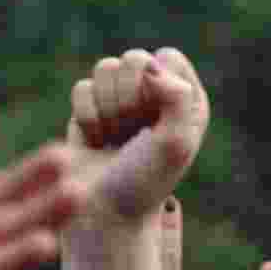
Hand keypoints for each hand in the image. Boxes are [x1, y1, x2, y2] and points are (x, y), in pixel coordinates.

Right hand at [66, 47, 208, 223]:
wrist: (104, 211)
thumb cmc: (144, 181)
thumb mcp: (174, 143)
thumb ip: (177, 97)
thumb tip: (150, 64)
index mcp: (188, 101)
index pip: (168, 58)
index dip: (155, 87)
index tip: (154, 122)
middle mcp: (158, 95)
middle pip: (134, 59)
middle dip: (128, 98)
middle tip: (133, 133)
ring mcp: (124, 98)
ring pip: (105, 68)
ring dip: (107, 108)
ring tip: (117, 138)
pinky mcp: (92, 107)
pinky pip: (82, 87)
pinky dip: (87, 117)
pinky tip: (97, 141)